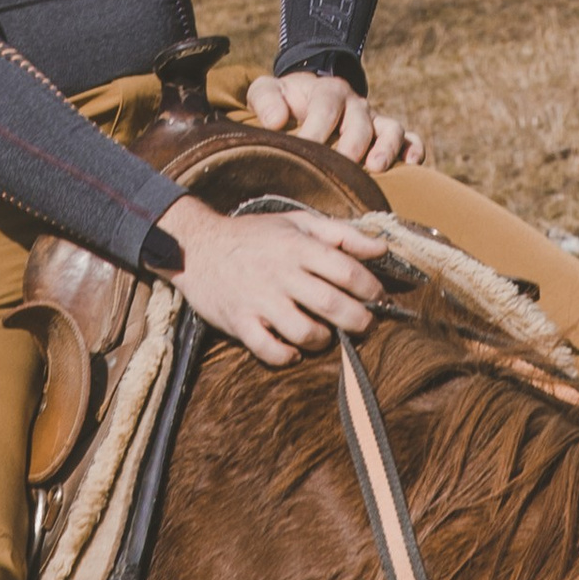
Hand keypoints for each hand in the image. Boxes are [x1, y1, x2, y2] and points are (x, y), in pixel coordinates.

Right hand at [165, 196, 388, 367]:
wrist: (197, 248)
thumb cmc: (253, 236)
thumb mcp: (298, 223)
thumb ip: (342, 234)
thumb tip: (381, 248)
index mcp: (298, 247)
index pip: (346, 270)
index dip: (371, 287)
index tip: (379, 297)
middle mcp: (281, 274)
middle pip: (332, 305)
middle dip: (358, 320)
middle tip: (366, 324)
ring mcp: (259, 300)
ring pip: (304, 332)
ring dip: (324, 340)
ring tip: (327, 335)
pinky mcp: (239, 322)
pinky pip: (269, 350)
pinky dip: (287, 356)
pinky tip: (294, 350)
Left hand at [245, 68, 424, 177]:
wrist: (309, 95)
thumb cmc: (286, 100)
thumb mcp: (268, 91)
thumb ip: (266, 100)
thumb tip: (276, 122)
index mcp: (327, 91)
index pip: (325, 108)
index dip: (316, 129)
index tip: (302, 150)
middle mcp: (356, 104)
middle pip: (360, 123)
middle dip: (351, 145)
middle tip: (340, 166)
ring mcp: (375, 119)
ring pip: (391, 129)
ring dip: (386, 148)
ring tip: (376, 167)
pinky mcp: (387, 134)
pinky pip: (409, 138)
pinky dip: (414, 148)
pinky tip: (412, 163)